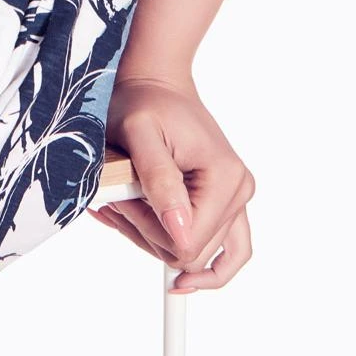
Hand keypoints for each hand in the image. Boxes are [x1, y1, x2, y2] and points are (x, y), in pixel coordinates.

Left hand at [90, 73, 255, 292]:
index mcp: (224, 177)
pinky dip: (200, 264)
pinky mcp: (228, 202)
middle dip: (146, 233)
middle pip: (191, 254)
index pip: (186, 244)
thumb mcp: (139, 132)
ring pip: (197, 255)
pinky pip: (228, 251)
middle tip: (116, 199)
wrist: (156, 82)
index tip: (119, 199)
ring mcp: (237, 198)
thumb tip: (181, 234)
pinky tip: (177, 274)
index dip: (144, 230)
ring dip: (155, 239)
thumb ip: (158, 180)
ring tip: (124, 208)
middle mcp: (239, 191)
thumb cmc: (144, 101)